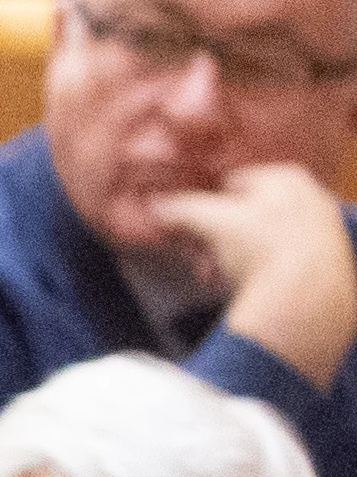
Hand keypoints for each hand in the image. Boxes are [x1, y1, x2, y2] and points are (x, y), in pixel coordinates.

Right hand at [152, 163, 356, 390]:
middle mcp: (308, 196)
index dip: (203, 205)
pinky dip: (254, 270)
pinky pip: (275, 258)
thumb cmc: (264, 251)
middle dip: (214, 237)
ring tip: (216, 276)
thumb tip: (157, 208)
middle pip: (243, 212)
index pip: (229, 182)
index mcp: (285, 176)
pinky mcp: (320, 259)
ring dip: (229, 257)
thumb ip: (180, 210)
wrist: (306, 299)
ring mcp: (318, 228)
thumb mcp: (211, 222)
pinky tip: (242, 285)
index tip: (188, 227)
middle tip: (198, 258)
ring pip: (258, 237)